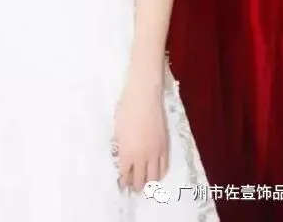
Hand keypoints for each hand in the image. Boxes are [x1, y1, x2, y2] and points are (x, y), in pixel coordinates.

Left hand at [112, 79, 168, 193]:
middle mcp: (142, 157)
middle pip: (139, 180)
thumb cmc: (125, 109)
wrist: (143, 96)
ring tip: (144, 183)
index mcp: (127, 153)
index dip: (122, 182)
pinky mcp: (165, 147)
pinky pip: (164, 167)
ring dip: (148, 183)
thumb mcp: (117, 130)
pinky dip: (160, 174)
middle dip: (134, 186)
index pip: (124, 175)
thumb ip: (119, 147)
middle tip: (132, 186)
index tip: (121, 184)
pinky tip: (156, 174)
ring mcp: (155, 153)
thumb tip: (119, 157)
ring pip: (154, 178)